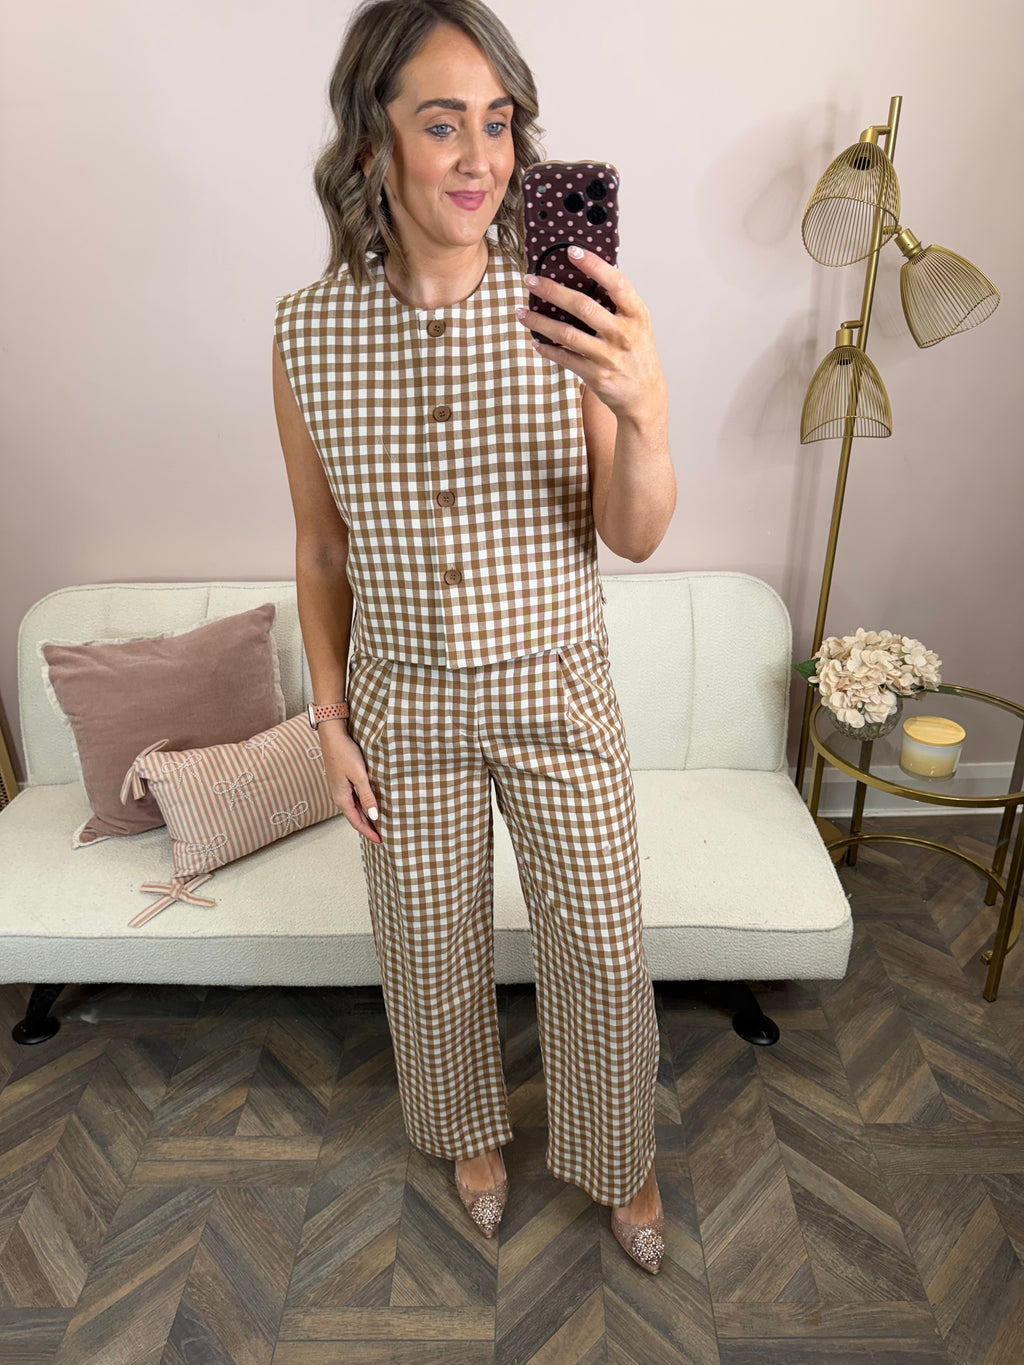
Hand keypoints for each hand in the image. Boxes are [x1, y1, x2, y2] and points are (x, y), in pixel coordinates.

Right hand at [317, 722, 381, 843]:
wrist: (332, 735)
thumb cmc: (344, 753)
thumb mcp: (359, 775)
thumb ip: (368, 796)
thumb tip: (374, 816)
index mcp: (341, 798)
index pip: (356, 822)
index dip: (368, 832)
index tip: (380, 841)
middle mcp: (339, 796)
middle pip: (355, 817)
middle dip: (367, 828)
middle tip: (381, 836)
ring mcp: (339, 789)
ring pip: (354, 809)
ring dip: (365, 818)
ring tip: (377, 825)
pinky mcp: (342, 782)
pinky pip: (353, 800)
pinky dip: (362, 807)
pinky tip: (370, 806)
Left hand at [516, 247, 666, 423]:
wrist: (645, 397)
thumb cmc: (638, 355)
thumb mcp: (637, 325)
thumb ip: (618, 304)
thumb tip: (586, 276)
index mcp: (636, 315)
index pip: (616, 283)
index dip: (594, 265)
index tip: (571, 251)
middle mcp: (623, 334)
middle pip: (583, 306)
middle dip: (552, 291)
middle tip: (531, 280)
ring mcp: (609, 356)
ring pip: (568, 334)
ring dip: (540, 322)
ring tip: (521, 312)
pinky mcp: (596, 376)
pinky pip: (565, 358)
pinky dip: (547, 349)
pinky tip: (535, 340)